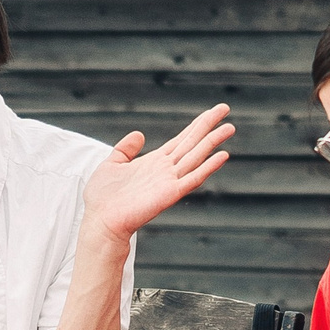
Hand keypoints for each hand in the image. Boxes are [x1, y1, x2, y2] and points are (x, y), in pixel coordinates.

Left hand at [80, 104, 234, 244]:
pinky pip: (192, 178)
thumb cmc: (103, 198)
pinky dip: (208, 167)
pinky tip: (222, 155)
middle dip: (208, 126)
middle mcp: (166, 170)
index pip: (181, 139)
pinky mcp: (169, 193)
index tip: (212, 112)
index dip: (196, 125)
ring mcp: (169, 181)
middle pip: (192, 143)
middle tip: (226, 108)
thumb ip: (125, 149)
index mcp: (154, 162)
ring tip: (230, 128)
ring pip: (196, 156)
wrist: (100, 221)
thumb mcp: (112, 164)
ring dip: (213, 142)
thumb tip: (139, 134)